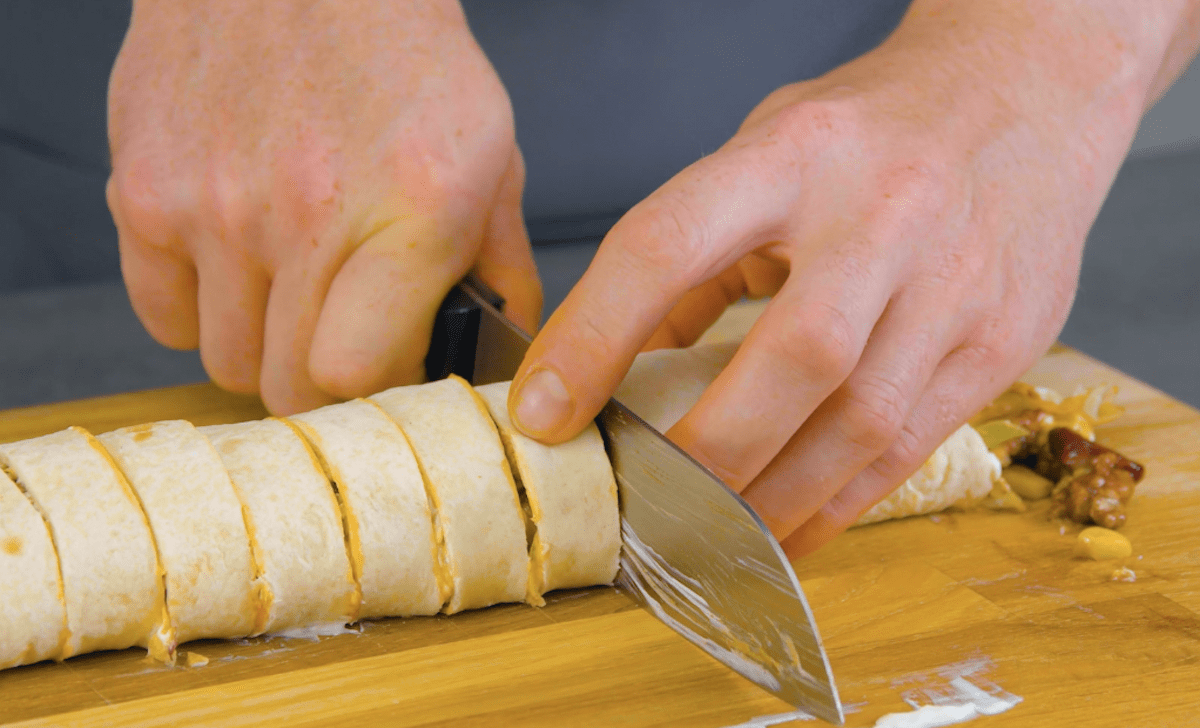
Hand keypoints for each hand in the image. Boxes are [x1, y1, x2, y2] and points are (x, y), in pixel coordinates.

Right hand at [108, 0, 539, 414]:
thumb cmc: (399, 57)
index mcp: (412, 209)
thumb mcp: (490, 155)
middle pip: (289, 387)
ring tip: (293, 293)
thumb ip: (501, 265)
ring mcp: (214, 206)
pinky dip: (201, 310)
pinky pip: (164, 316)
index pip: (359, 374)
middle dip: (324, 381)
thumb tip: (497, 348)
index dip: (377, 390)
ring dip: (264, 348)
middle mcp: (307, 213)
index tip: (391, 372)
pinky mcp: (144, 192)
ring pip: (226, 362)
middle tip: (343, 339)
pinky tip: (238, 267)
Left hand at [509, 1, 1188, 555]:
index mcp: (796, 155)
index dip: (594, 336)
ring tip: (711, 538)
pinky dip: (838, 504)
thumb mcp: (767, 148)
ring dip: (774, 498)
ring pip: (861, 422)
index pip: (669, 245)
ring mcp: (955, 283)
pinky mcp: (1002, 341)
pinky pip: (910, 447)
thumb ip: (698, 250)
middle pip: (794, 357)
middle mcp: (884, 215)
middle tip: (645, 501)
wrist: (1030, 93)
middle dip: (708, 451)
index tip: (544, 412)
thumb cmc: (875, 126)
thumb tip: (632, 358)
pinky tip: (788, 528)